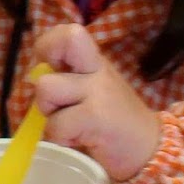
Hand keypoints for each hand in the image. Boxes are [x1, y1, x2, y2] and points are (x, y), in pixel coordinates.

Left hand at [31, 24, 161, 180]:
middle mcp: (98, 69)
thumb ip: (65, 80)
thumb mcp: (91, 92)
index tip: (51, 70)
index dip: (48, 46)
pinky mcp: (96, 116)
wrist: (151, 150)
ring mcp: (99, 90)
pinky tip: (81, 139)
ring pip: (46, 88)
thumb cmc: (113, 123)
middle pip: (65, 41)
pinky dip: (61, 137)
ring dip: (51, 114)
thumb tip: (32, 76)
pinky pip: (56, 124)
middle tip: (56, 97)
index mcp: (94, 61)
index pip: (69, 33)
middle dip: (48, 64)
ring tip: (72, 125)